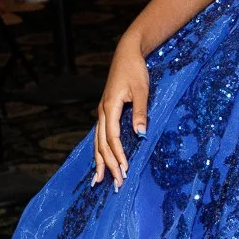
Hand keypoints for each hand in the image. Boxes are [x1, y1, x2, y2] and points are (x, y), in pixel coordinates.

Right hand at [92, 36, 150, 187]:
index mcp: (109, 107)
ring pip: (97, 142)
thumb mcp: (141, 90)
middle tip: (117, 183)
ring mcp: (101, 113)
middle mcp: (102, 112)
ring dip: (100, 162)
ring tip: (99, 180)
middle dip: (108, 165)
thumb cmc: (135, 70)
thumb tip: (140, 134)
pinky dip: (99, 151)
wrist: (126, 55)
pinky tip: (99, 162)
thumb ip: (140, 112)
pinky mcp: (105, 113)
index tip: (125, 169)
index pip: (112, 137)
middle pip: (102, 144)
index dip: (118, 154)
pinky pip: (99, 136)